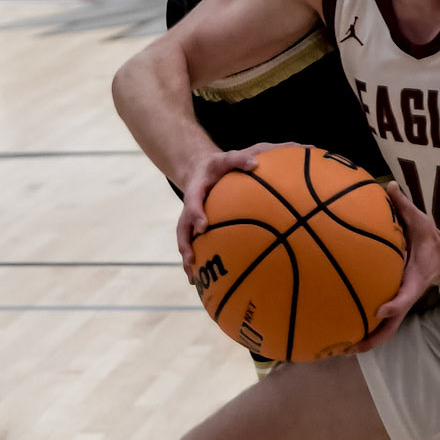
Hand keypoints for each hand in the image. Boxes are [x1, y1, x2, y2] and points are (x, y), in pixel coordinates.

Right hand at [176, 141, 290, 280]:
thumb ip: (239, 159)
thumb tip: (256, 163)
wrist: (201, 170)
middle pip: (183, 228)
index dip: (196, 214)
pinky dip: (199, 262)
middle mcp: (189, 209)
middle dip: (186, 244)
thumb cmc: (218, 165)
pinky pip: (196, 246)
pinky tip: (206, 282)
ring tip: (194, 279)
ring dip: (188, 260)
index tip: (203, 226)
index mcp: (195, 190)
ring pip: (186, 242)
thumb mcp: (226, 157)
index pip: (193, 201)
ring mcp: (191, 221)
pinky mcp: (196, 229)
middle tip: (191, 260)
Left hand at [358, 180, 439, 350]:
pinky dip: (365, 329)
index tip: (379, 309)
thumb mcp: (421, 221)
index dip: (394, 304)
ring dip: (365, 341)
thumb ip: (404, 205)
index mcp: (414, 280)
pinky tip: (344, 332)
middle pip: (391, 326)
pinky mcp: (395, 303)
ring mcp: (400, 303)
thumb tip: (389, 184)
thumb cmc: (430, 240)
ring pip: (384, 330)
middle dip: (371, 339)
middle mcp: (406, 296)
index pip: (406, 296)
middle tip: (347, 348)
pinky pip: (380, 321)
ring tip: (340, 350)